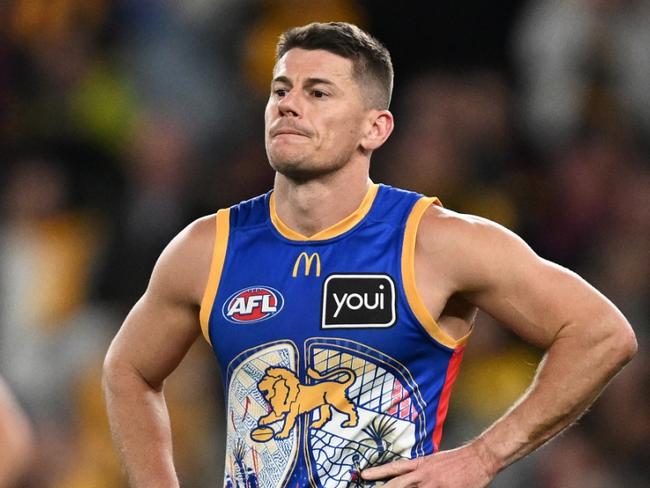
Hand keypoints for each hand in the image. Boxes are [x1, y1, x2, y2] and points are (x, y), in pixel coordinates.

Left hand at [361, 444, 494, 487]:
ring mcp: (433, 484)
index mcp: (421, 464)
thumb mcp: (435, 462)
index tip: (364, 475)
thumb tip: (408, 479)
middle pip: (397, 484)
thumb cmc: (459, 460)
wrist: (479, 458)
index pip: (394, 468)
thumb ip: (421, 471)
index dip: (378, 472)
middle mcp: (424, 474)